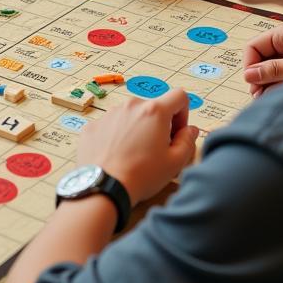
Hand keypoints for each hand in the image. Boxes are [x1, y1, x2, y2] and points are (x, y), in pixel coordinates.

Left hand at [76, 88, 199, 205]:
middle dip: (159, 124)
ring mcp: (108, 114)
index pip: (178, 96)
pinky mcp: (93, 126)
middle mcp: (130, 106)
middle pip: (152, 107)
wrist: (104, 186)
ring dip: (137, 129)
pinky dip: (117, 136)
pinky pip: (111, 125)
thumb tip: (189, 130)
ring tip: (135, 154)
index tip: (177, 133)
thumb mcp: (175, 162)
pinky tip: (117, 156)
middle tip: (156, 149)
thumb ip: (187, 141)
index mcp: (154, 111)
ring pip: (131, 115)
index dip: (183, 113)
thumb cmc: (142, 175)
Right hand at [243, 23, 282, 96]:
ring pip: (269, 69)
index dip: (250, 66)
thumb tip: (249, 75)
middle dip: (260, 78)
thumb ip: (275, 70)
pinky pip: (281, 74)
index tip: (255, 84)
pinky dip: (280, 85)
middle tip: (264, 95)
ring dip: (270, 84)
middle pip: (260, 59)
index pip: (253, 47)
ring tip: (279, 95)